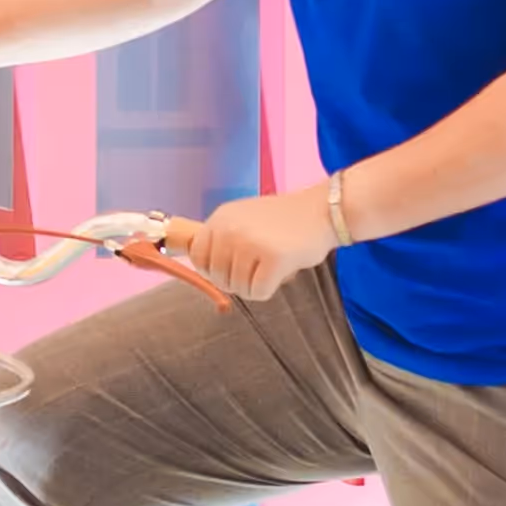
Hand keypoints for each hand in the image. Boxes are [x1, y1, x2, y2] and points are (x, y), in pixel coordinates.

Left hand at [148, 183, 334, 305]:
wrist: (323, 211)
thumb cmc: (284, 221)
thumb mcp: (243, 219)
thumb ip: (220, 237)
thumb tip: (181, 253)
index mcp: (220, 219)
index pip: (198, 258)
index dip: (214, 269)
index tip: (233, 265)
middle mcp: (229, 230)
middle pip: (217, 278)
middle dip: (238, 279)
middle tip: (259, 264)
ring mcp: (250, 244)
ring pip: (238, 289)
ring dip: (255, 284)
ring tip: (272, 263)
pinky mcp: (272, 259)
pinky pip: (257, 294)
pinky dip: (270, 288)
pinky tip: (282, 270)